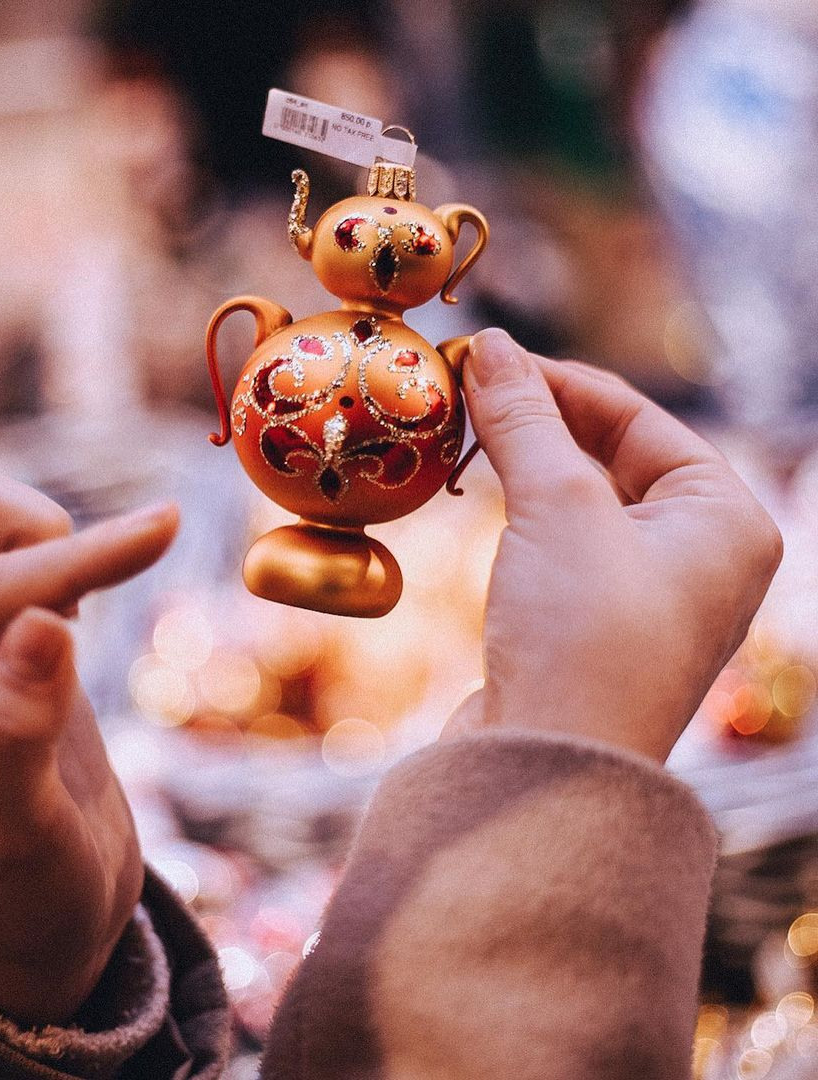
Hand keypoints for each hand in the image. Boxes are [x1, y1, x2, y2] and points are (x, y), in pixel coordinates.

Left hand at [0, 459, 177, 1024]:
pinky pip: (11, 551)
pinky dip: (62, 547)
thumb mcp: (17, 837)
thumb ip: (19, 731)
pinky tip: (97, 589)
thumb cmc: (20, 897)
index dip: (82, 555)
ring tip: (106, 585)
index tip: (168, 526)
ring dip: (47, 529)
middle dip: (36, 521)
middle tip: (108, 577)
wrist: (34, 923)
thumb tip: (46, 620)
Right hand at [444, 329, 781, 761]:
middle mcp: (697, 556)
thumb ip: (524, 421)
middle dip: (538, 423)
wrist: (545, 772)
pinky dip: (519, 512)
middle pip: (611, 456)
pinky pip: (559, 543)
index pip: (639, 419)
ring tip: (463, 436)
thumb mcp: (558, 508)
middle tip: (466, 392)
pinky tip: (477, 497)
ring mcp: (643, 595)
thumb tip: (490, 345)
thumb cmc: (581, 634)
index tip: (485, 359)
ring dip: (523, 465)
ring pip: (580, 500)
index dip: (559, 382)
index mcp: (725, 521)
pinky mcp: (591, 625)